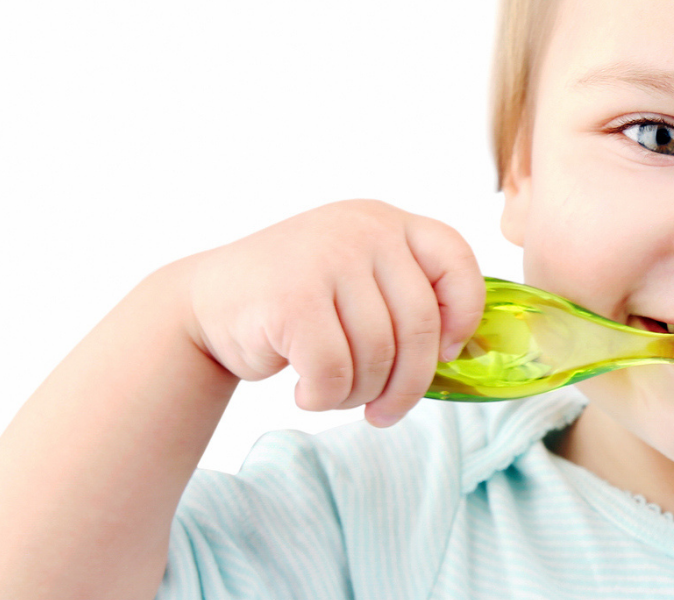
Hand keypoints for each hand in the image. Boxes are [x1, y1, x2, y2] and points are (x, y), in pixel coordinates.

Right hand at [177, 199, 484, 426]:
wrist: (207, 305)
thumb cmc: (298, 305)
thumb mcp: (360, 281)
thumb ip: (409, 298)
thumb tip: (466, 353)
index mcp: (388, 223)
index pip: (457, 261)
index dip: (464, 314)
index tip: (447, 352)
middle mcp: (362, 230)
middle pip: (420, 325)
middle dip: (409, 384)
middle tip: (387, 412)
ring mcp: (326, 258)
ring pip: (378, 354)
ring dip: (361, 394)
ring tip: (336, 395)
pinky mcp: (292, 298)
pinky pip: (335, 370)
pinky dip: (325, 397)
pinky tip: (307, 393)